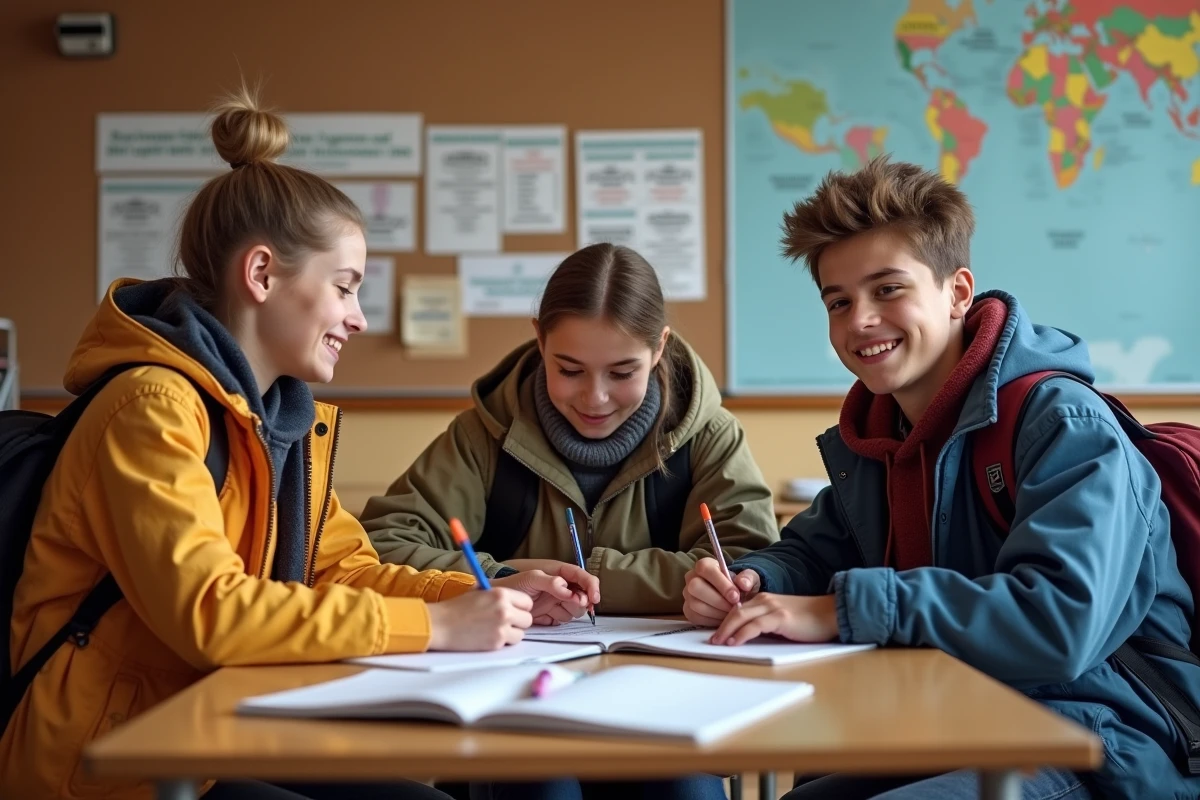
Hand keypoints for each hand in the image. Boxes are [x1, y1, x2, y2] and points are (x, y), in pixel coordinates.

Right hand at [426, 588, 532, 650]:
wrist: (440, 624)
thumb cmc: (456, 607)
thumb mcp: (480, 592)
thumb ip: (499, 595)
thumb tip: (515, 600)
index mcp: (501, 594)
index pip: (527, 602)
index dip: (521, 607)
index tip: (514, 610)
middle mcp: (504, 610)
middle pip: (528, 619)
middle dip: (518, 622)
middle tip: (506, 622)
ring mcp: (501, 627)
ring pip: (521, 633)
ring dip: (512, 633)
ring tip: (496, 630)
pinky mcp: (496, 643)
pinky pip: (510, 643)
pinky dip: (502, 642)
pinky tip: (488, 636)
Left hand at [502, 559, 600, 624]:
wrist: (501, 602)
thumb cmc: (514, 584)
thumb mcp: (531, 578)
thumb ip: (551, 582)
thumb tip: (568, 589)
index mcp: (561, 574)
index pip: (583, 578)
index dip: (592, 587)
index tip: (593, 598)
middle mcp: (563, 588)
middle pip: (584, 597)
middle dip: (580, 602)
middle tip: (569, 603)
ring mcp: (558, 602)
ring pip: (575, 610)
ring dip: (567, 611)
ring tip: (551, 608)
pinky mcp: (553, 614)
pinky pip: (563, 620)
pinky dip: (557, 619)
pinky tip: (545, 616)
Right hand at [682, 558, 761, 626]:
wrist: (735, 599)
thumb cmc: (739, 586)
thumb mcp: (748, 579)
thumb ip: (748, 579)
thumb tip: (744, 584)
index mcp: (704, 565)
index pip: (705, 569)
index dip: (720, 583)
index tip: (735, 596)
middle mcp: (691, 578)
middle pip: (696, 587)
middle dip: (718, 600)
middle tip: (734, 608)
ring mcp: (688, 595)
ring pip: (696, 604)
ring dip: (717, 612)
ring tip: (731, 614)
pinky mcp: (688, 611)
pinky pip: (697, 617)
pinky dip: (712, 621)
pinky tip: (724, 619)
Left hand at [710, 593, 838, 646]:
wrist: (831, 614)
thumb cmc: (808, 620)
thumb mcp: (781, 620)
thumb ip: (765, 624)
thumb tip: (747, 637)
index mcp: (764, 600)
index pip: (737, 609)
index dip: (723, 621)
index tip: (715, 634)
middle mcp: (765, 600)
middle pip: (734, 612)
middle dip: (720, 627)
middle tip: (711, 641)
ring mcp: (772, 607)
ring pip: (740, 616)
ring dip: (726, 631)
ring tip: (717, 643)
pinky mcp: (780, 617)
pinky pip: (755, 625)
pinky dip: (742, 633)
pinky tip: (735, 641)